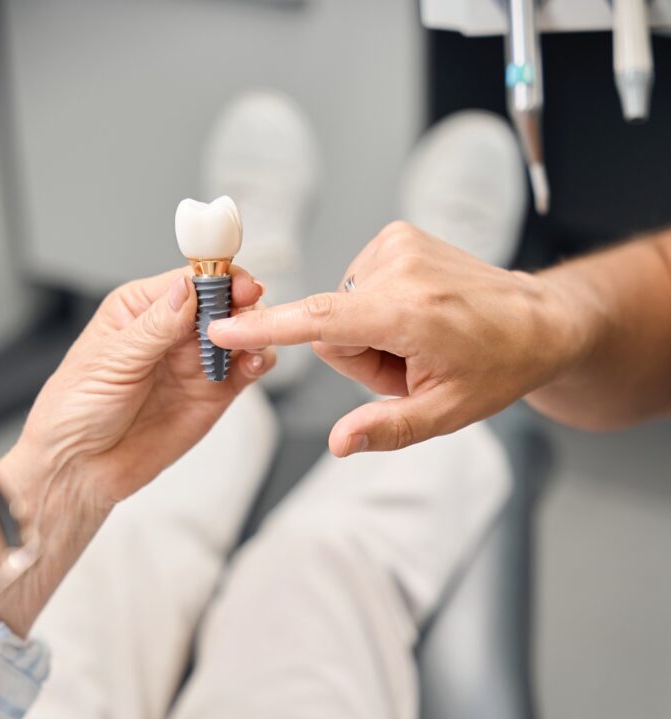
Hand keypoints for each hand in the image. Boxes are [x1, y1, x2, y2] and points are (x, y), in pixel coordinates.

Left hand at [0, 267, 273, 635]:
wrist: (81, 469)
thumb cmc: (75, 411)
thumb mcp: (110, 360)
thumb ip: (155, 326)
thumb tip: (186, 288)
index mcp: (141, 309)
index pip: (189, 280)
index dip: (216, 277)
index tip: (236, 281)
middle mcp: (172, 331)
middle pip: (222, 302)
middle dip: (241, 302)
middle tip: (248, 312)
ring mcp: (196, 362)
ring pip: (241, 333)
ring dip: (253, 332)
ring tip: (247, 343)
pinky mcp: (214, 395)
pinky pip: (246, 370)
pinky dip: (258, 362)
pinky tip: (253, 362)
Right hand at [206, 222, 589, 455]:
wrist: (536, 320)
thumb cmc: (496, 368)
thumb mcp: (446, 413)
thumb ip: (387, 429)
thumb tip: (338, 443)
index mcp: (410, 313)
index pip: (319, 320)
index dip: (266, 327)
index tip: (221, 324)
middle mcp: (401, 267)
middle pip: (330, 328)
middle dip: (359, 357)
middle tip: (409, 367)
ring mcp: (399, 244)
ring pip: (342, 308)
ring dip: (371, 334)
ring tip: (419, 342)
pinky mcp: (398, 235)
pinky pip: (358, 286)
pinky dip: (379, 309)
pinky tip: (418, 318)